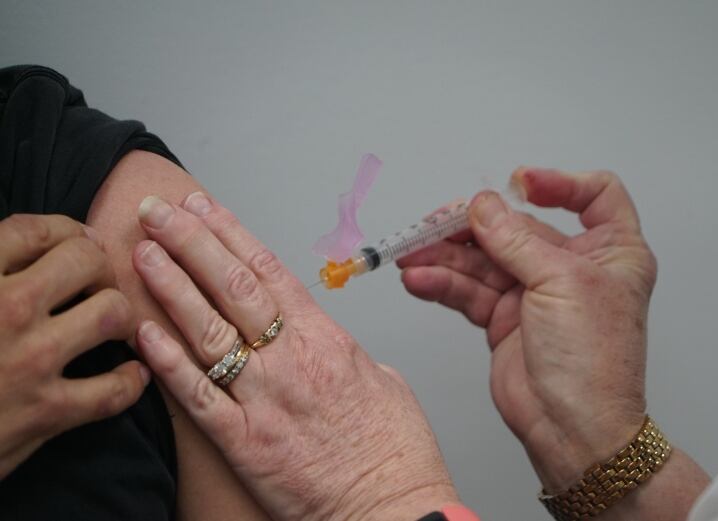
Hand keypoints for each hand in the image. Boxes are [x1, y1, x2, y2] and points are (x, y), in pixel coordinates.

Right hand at [0, 214, 148, 478]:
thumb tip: (20, 252)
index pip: (35, 231)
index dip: (67, 231)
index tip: (78, 242)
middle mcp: (6, 310)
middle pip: (85, 262)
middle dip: (99, 267)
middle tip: (96, 284)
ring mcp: (30, 360)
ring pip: (111, 313)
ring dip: (121, 315)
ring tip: (113, 324)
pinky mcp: (45, 411)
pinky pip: (113, 390)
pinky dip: (130, 381)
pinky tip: (130, 374)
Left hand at [133, 193, 457, 520]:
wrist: (395, 509)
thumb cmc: (396, 451)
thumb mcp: (385, 381)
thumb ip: (346, 354)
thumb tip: (328, 342)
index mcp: (327, 340)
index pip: (269, 271)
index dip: (230, 234)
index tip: (203, 207)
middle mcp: (291, 361)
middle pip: (232, 287)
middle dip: (190, 242)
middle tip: (157, 210)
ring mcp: (264, 400)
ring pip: (208, 330)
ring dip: (171, 287)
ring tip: (143, 252)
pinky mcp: (244, 444)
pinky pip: (197, 396)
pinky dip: (167, 361)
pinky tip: (143, 331)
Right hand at [398, 168, 655, 491]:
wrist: (572, 429)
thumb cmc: (593, 361)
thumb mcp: (560, 284)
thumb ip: (515, 241)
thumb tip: (481, 206)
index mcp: (609, 251)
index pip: (594, 197)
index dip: (561, 183)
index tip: (521, 183)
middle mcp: (571, 267)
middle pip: (517, 229)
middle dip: (474, 227)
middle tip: (435, 225)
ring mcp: (534, 293)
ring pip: (484, 260)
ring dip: (446, 257)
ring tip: (412, 256)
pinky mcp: (503, 318)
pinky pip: (468, 291)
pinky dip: (443, 284)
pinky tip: (420, 280)